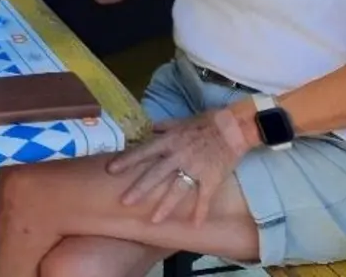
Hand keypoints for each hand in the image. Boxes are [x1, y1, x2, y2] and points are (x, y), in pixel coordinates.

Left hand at [107, 110, 250, 225]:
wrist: (234, 127)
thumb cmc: (206, 122)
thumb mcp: (179, 121)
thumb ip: (161, 127)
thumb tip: (147, 130)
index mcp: (169, 141)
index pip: (143, 152)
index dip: (127, 161)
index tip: (111, 170)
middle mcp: (178, 156)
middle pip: (155, 175)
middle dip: (139, 189)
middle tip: (125, 202)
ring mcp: (195, 169)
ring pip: (177, 189)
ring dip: (165, 206)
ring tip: (154, 220)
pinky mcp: (211, 178)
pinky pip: (204, 197)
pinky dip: (201, 211)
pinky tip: (195, 225)